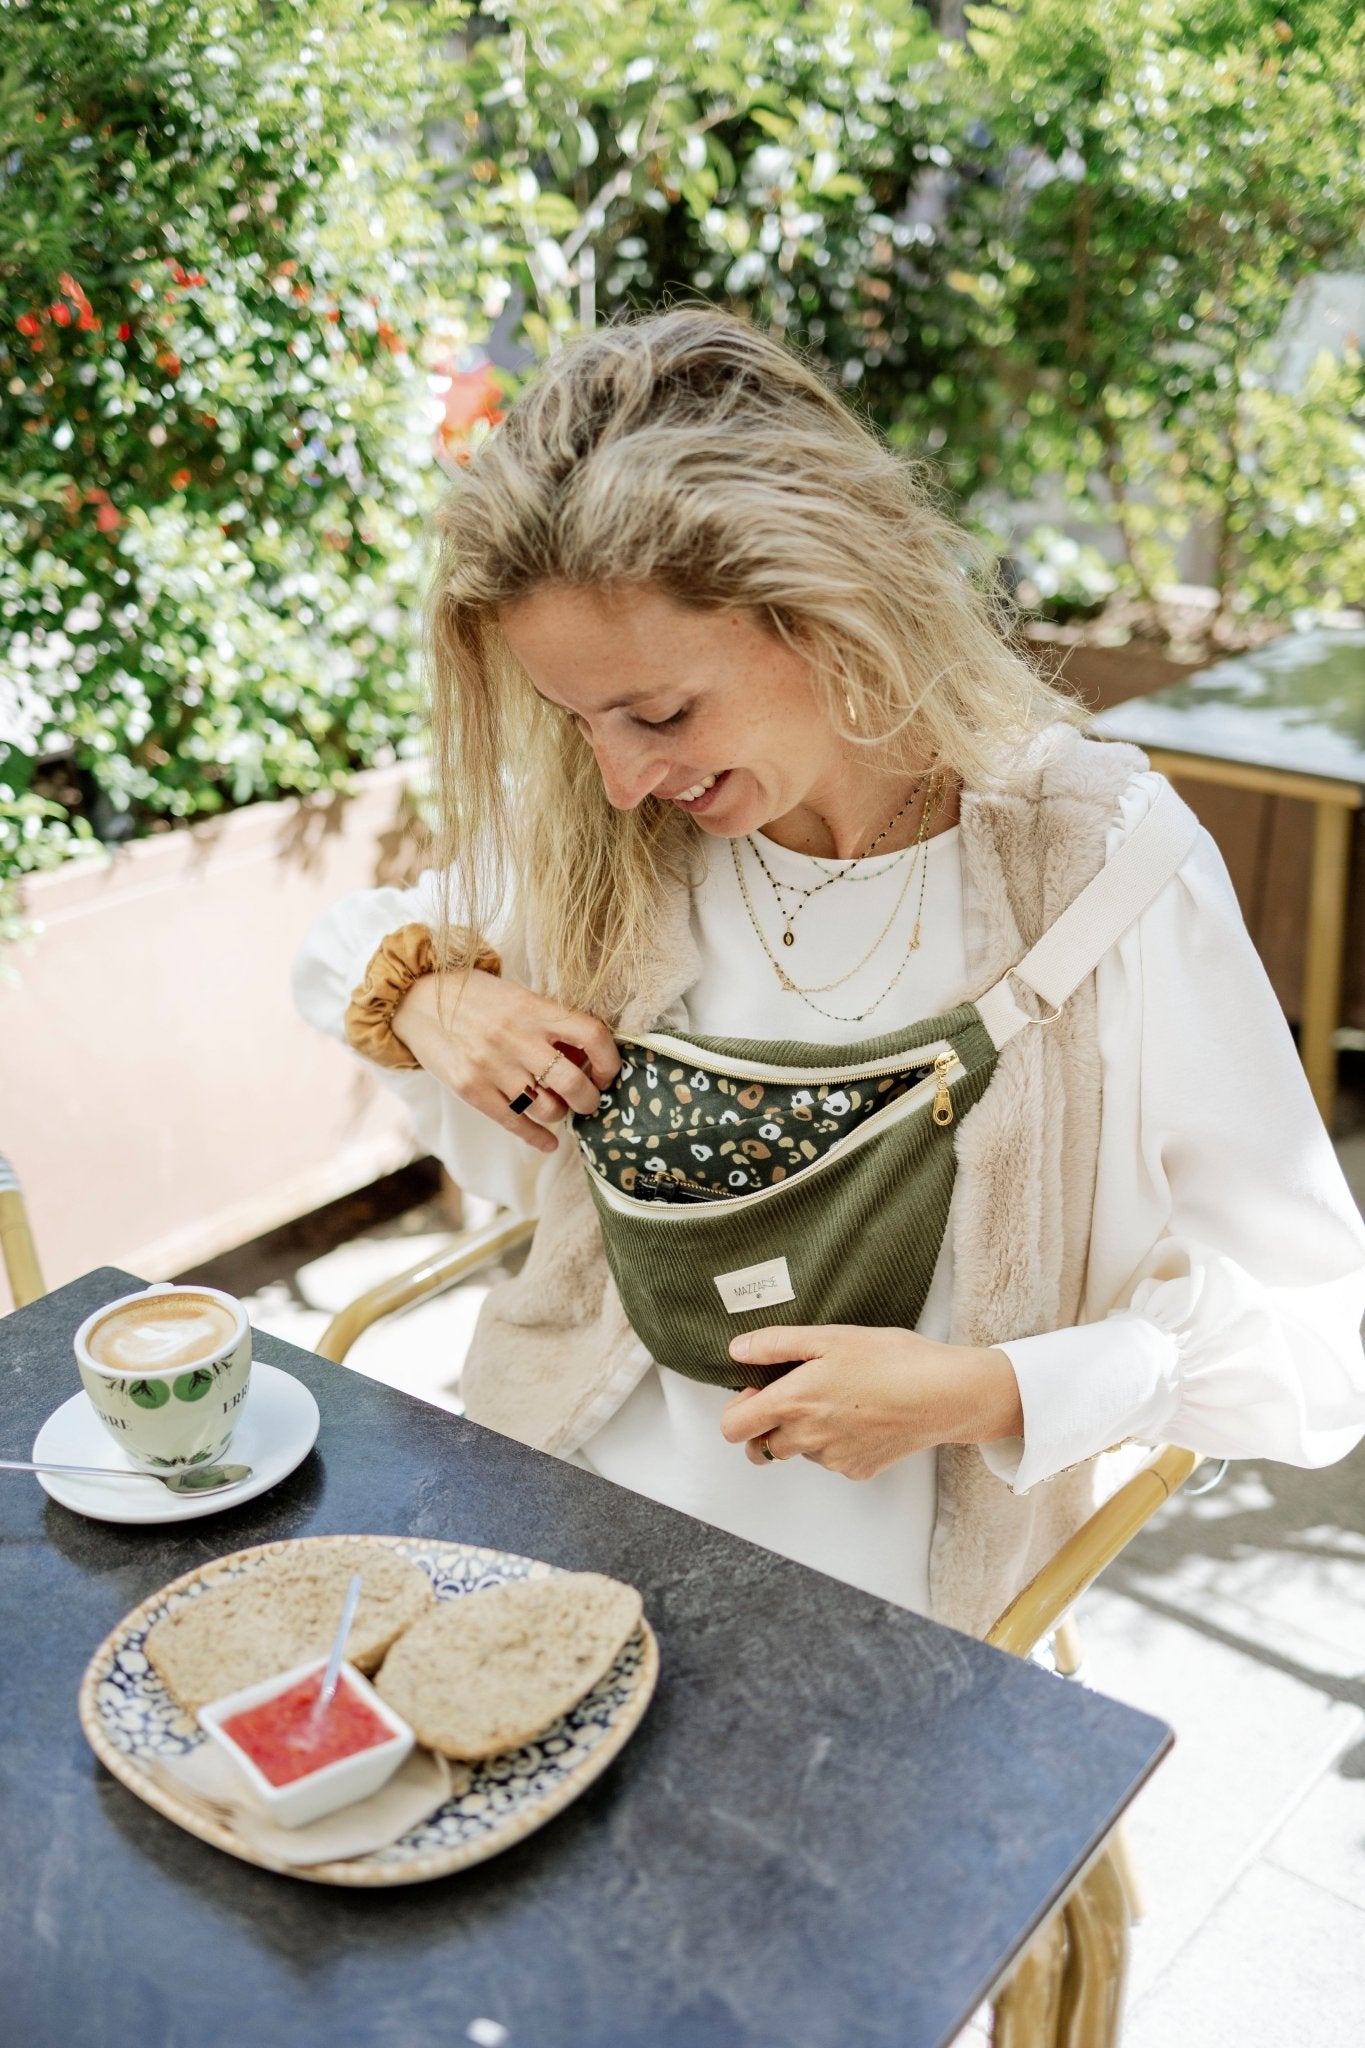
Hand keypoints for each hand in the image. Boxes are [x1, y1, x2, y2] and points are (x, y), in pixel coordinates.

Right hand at [391, 969, 620, 1154]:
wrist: (416, 1001)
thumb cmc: (476, 997)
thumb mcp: (518, 998)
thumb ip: (551, 1024)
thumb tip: (589, 1060)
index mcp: (534, 1010)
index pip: (592, 1036)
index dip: (609, 1060)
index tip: (606, 1072)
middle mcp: (517, 1039)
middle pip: (574, 1084)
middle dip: (590, 1099)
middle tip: (588, 1100)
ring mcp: (493, 1067)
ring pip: (548, 1109)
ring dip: (561, 1114)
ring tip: (558, 1108)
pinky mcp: (472, 1090)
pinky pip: (515, 1123)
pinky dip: (538, 1138)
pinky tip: (548, 1142)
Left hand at [718, 1324, 1023, 1478]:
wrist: (945, 1393)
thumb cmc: (891, 1359)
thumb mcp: (829, 1337)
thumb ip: (776, 1344)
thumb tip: (738, 1350)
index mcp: (793, 1403)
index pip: (733, 1428)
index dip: (737, 1410)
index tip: (758, 1390)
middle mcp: (808, 1439)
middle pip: (762, 1447)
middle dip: (769, 1425)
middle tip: (798, 1395)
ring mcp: (833, 1459)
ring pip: (799, 1452)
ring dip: (804, 1433)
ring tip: (840, 1399)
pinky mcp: (858, 1470)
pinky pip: (831, 1460)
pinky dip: (836, 1442)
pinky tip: (862, 1416)